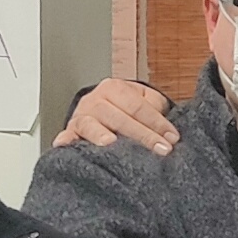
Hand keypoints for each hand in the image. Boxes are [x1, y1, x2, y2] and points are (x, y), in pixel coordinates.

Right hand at [55, 78, 177, 153]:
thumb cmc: (128, 107)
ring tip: (111, 143)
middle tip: (161, 149)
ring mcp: (81, 116)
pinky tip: (65, 144)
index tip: (172, 138)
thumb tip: (166, 129)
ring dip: (100, 134)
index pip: (137, 106)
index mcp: (114, 88)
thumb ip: (155, 107)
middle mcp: (95, 100)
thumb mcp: (145, 99)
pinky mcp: (71, 131)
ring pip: (91, 125)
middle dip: (142, 135)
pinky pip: (67, 135)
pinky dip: (66, 139)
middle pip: (118, 117)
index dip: (157, 123)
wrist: (105, 108)